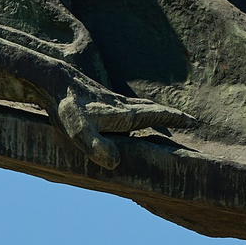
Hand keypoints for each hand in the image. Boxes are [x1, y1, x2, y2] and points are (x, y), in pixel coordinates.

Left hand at [53, 85, 194, 168]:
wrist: (50, 80)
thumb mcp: (79, 132)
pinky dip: (132, 108)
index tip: (194, 120)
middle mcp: (120, 105)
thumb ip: (96, 147)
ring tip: (160, 117)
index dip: (175, 118)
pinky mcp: (95, 98)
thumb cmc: (66, 108)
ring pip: (137, 105)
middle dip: (169, 115)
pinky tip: (124, 112)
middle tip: (187, 119)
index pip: (156, 115)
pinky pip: (121, 105)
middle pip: (151, 109)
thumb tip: (115, 164)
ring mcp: (108, 100)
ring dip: (152, 111)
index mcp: (123, 114)